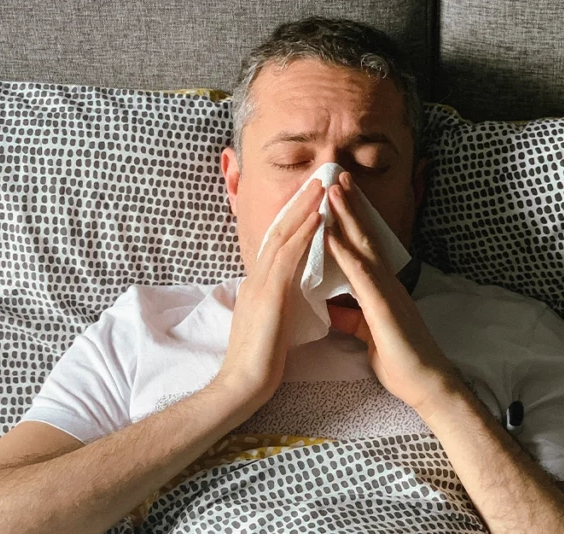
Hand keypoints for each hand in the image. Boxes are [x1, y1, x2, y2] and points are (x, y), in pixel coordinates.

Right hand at [216, 181, 324, 405]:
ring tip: (322, 185)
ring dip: (303, 208)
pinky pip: (288, 256)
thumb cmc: (259, 362)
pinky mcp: (269, 295)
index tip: (310, 199)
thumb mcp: (270, 323)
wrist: (241, 385)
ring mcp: (260, 283)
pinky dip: (304, 233)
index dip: (293, 219)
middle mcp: (257, 277)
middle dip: (298, 203)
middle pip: (278, 230)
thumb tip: (289, 293)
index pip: (277, 243)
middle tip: (317, 177)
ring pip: (282, 235)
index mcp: (258, 284)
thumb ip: (277, 303)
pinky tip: (320, 217)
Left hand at [324, 172, 463, 411]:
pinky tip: (332, 235)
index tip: (336, 195)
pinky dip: (346, 253)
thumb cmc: (401, 362)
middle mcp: (388, 283)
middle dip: (349, 205)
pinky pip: (362, 275)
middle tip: (335, 176)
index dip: (351, 220)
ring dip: (347, 217)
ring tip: (332, 190)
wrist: (427, 385)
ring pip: (365, 246)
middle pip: (366, 236)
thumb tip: (332, 306)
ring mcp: (388, 292)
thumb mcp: (367, 334)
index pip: (364, 246)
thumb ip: (352, 316)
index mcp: (383, 288)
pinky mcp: (385, 307)